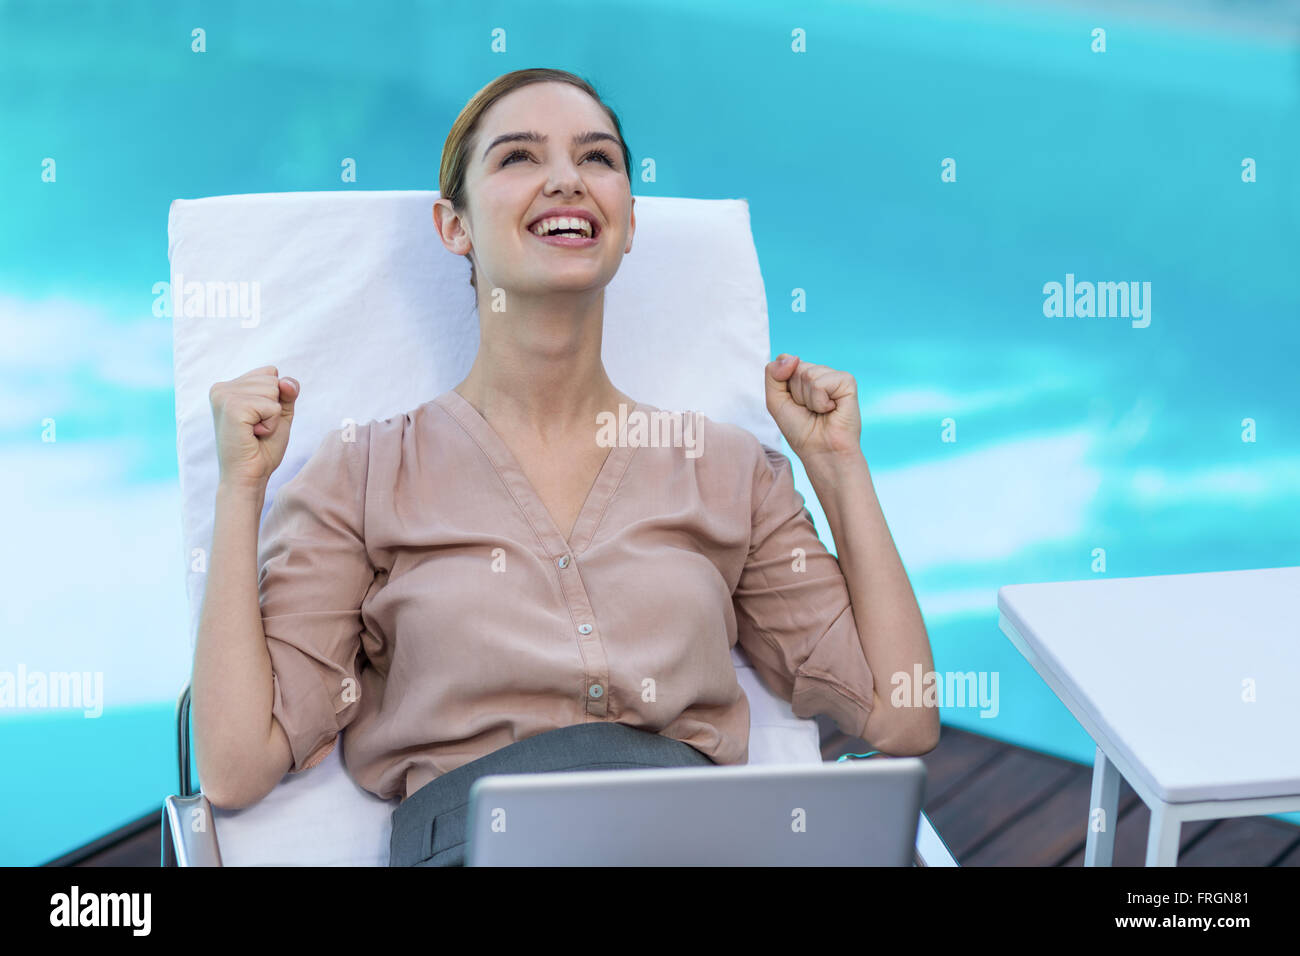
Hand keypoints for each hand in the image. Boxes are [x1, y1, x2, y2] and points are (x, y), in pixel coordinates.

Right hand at [209, 366, 299, 488]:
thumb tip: (286, 381)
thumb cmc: (262, 448)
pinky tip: (253, 434)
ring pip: (273, 390)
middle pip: (273, 379)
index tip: (259, 418)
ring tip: (254, 431)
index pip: (270, 372)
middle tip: (256, 428)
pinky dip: (271, 424)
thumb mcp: (280, 414)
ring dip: (272, 416)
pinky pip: (272, 406)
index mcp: (228, 387)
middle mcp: (221, 387)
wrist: (249, 476)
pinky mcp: (232, 407)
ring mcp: (224, 396)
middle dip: (274, 407)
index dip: (275, 398)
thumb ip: (287, 392)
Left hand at [763, 354, 861, 466]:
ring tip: (820, 411)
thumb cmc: (800, 430)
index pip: (783, 361)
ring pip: (807, 374)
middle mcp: (819, 372)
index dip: (782, 385)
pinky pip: (821, 382)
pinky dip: (820, 401)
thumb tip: (793, 358)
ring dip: (808, 400)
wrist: (821, 451)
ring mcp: (834, 376)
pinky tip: (831, 409)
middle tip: (808, 410)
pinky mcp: (847, 381)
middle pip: (795, 367)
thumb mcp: (775, 401)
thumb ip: (773, 374)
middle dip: (796, 393)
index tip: (793, 404)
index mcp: (803, 375)